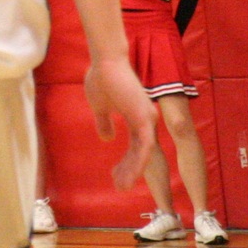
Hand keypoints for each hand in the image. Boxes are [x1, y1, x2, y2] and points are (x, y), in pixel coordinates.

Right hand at [83, 55, 156, 189]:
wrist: (104, 61)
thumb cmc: (102, 79)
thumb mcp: (100, 106)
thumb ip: (104, 122)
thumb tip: (107, 139)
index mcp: (136, 118)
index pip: (135, 147)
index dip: (126, 163)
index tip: (115, 176)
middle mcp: (146, 121)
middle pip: (140, 153)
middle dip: (129, 171)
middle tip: (119, 186)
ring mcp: (147, 120)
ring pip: (144, 153)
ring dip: (133, 170)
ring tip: (122, 185)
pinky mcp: (144, 118)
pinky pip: (145, 146)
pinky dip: (139, 161)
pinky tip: (130, 173)